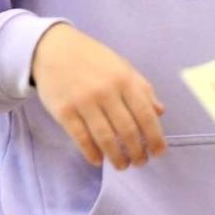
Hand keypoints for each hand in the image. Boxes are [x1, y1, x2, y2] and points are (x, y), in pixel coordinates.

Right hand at [30, 23, 165, 169]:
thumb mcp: (122, 67)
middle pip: (127, 130)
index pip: (145, 115)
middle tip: (141, 162)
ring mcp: (84, 102)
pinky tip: (98, 160)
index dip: (155, 137)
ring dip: (117, 156)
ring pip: (105, 137)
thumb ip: (142, 89)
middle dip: (137, 151)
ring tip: (123, 166)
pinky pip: (80, 137)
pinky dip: (91, 152)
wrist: (54, 49)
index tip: (159, 152)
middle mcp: (106, 92)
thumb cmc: (93, 59)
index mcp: (125, 80)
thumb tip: (160, 112)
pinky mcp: (64, 111)